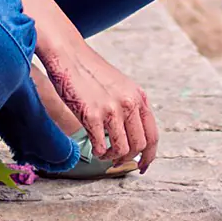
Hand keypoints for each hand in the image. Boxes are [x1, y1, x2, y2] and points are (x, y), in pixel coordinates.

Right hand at [39, 38, 159, 172]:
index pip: (152, 135)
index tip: (143, 166)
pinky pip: (101, 147)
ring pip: (123, 150)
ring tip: (103, 153)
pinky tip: (93, 148)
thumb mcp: (119, 85)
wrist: (68, 54)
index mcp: (138, 96)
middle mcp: (129, 103)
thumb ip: (129, 105)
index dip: (149, 156)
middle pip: (139, 146)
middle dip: (128, 158)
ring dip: (113, 157)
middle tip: (116, 161)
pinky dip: (98, 154)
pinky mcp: (92, 115)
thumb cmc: (89, 71)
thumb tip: (130, 134)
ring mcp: (112, 109)